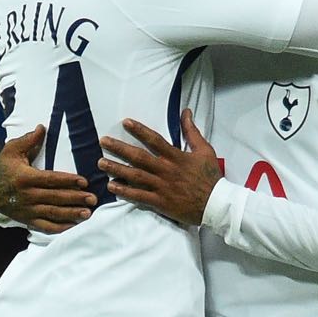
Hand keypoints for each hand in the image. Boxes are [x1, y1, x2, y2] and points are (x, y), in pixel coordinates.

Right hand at [0, 124, 96, 232]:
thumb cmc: (3, 168)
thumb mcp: (12, 150)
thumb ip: (28, 140)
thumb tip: (42, 127)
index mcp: (25, 178)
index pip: (50, 180)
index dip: (68, 181)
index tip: (84, 181)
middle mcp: (28, 195)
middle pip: (55, 198)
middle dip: (75, 199)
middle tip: (93, 198)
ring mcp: (28, 210)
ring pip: (53, 213)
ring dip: (71, 214)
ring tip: (88, 213)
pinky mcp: (28, 220)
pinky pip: (46, 226)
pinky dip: (60, 228)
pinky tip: (74, 226)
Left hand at [97, 109, 221, 224]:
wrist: (216, 204)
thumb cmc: (210, 176)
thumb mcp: (204, 150)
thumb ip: (192, 131)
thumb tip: (186, 112)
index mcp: (176, 157)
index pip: (154, 140)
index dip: (139, 130)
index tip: (125, 122)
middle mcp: (166, 170)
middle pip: (139, 157)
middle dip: (119, 148)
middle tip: (103, 141)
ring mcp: (161, 187)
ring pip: (135, 176)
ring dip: (116, 168)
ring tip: (101, 162)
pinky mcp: (160, 202)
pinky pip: (139, 196)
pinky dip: (125, 191)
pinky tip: (112, 185)